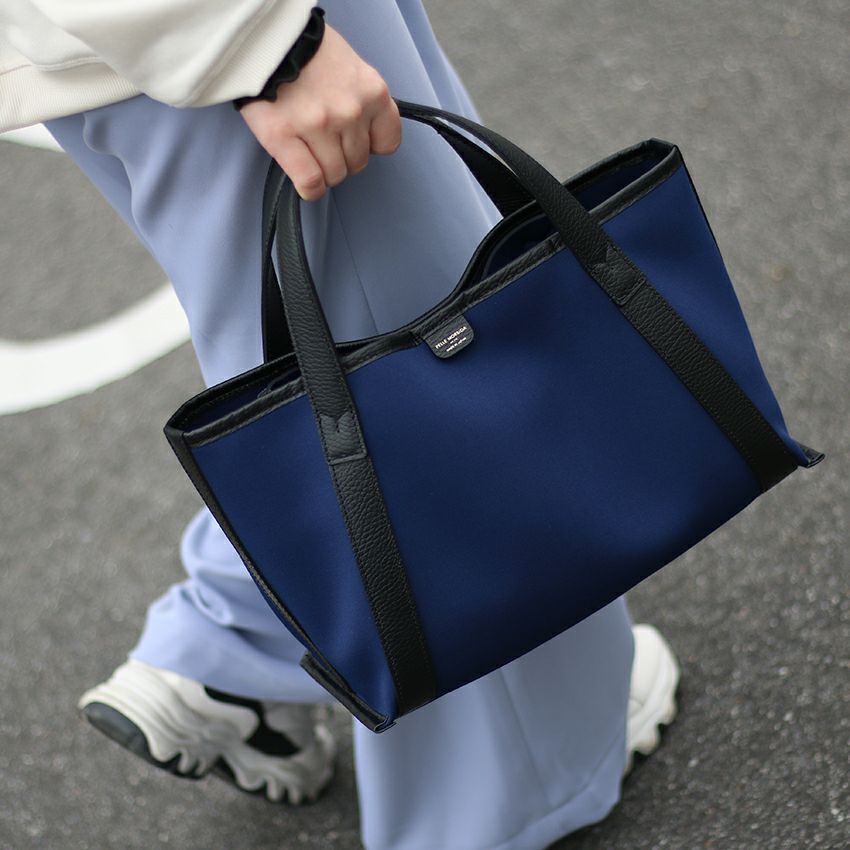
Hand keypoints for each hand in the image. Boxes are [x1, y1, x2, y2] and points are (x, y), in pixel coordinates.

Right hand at [238, 23, 401, 200]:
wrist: (263, 37)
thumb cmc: (307, 50)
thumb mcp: (351, 67)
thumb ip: (361, 100)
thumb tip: (363, 134)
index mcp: (371, 92)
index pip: (387, 142)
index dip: (370, 146)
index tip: (356, 140)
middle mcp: (350, 111)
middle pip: (357, 163)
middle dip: (342, 158)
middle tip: (324, 142)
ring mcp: (318, 125)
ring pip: (334, 175)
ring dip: (323, 171)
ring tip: (309, 151)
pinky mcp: (284, 137)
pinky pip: (310, 181)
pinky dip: (310, 188)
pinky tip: (305, 183)